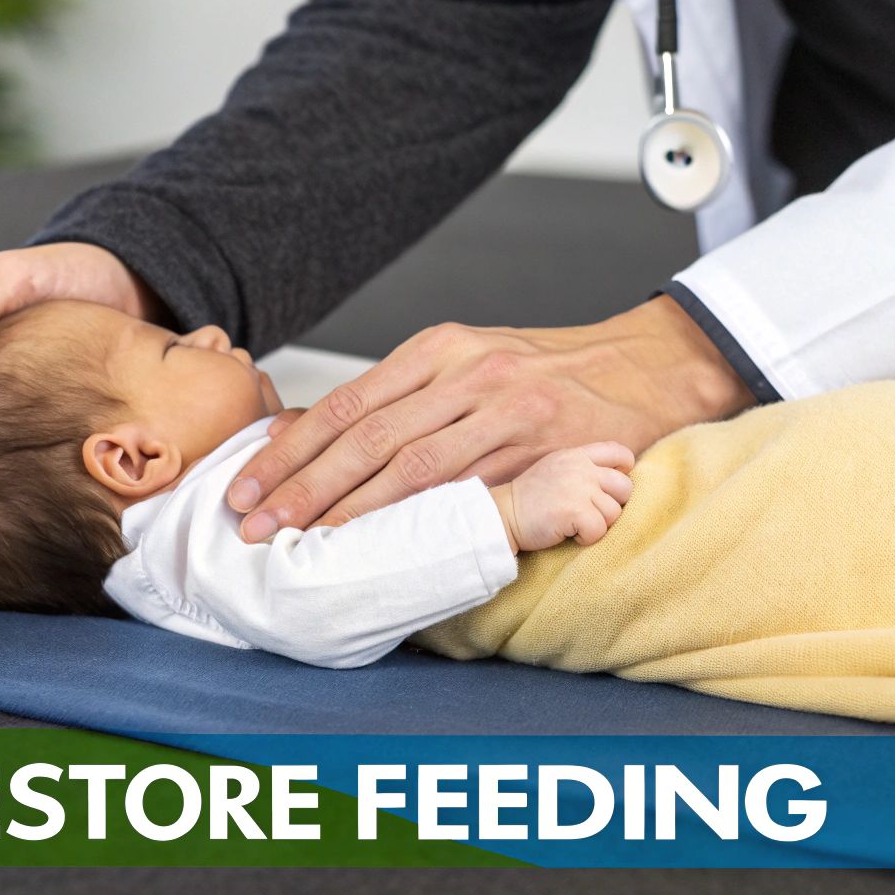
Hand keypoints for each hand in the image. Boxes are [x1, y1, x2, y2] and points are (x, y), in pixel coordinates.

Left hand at [229, 295, 751, 541]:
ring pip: (413, 468)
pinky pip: (474, 492)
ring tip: (304, 544)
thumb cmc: (551, 375)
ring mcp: (510, 410)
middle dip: (301, 485)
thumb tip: (307, 436)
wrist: (650, 367)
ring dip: (351, 512)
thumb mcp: (471, 362)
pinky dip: (424, 521)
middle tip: (252, 526)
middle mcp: (470, 372)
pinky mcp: (547, 448)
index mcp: (441, 348)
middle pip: (367, 436)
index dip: (290, 449)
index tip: (245, 487)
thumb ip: (402, 398)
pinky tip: (389, 546)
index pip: (348, 403)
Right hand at [489, 442, 634, 552]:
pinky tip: (571, 534)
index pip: (619, 452)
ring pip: (614, 513)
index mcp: (577, 455)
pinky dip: (587, 538)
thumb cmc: (530, 498)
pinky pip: (600, 530)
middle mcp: (581, 468)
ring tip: (575, 524)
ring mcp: (579, 489)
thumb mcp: (556, 468)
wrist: (502, 516)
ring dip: (598, 524)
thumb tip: (620, 477)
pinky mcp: (575, 512)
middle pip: (625, 487)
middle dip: (613, 505)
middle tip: (591, 513)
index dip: (624, 471)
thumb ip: (583, 468)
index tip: (611, 489)